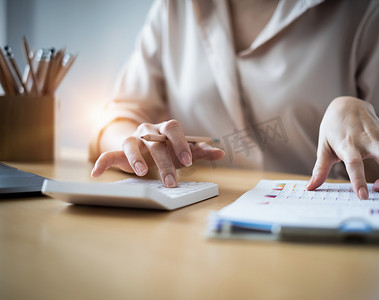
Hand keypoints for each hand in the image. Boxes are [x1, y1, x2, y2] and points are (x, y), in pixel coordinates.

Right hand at [91, 120, 224, 186]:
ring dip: (137, 159)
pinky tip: (96, 173)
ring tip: (143, 173)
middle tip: (172, 181)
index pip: (173, 129)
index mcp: (165, 129)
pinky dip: (102, 162)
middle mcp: (148, 131)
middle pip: (155, 142)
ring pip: (131, 144)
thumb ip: (200, 151)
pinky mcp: (120, 152)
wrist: (146, 145)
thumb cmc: (167, 149)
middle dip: (164, 162)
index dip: (181, 143)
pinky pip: (108, 155)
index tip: (188, 161)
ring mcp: (133, 140)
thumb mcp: (183, 150)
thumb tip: (221, 152)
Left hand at [306, 96, 378, 198]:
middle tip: (377, 190)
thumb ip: (319, 169)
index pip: (355, 163)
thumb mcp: (323, 146)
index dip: (359, 180)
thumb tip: (310, 187)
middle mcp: (367, 139)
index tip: (363, 196)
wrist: (347, 104)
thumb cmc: (333, 128)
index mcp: (347, 144)